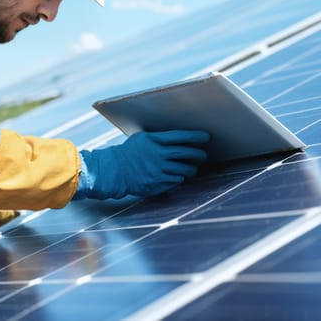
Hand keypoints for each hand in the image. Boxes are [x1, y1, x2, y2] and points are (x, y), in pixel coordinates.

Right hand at [77, 130, 208, 199]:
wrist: (114, 171)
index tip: (206, 137)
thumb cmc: (129, 152)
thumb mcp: (142, 138)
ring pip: (185, 170)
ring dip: (191, 169)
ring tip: (192, 168)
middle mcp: (158, 155)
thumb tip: (181, 138)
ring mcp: (158, 171)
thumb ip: (160, 138)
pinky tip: (179, 176)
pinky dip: (180, 178)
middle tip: (202, 155)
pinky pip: (176, 181)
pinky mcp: (157, 184)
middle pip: (187, 153)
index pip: (181, 137)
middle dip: (199, 154)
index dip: (196, 136)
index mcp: (154, 141)